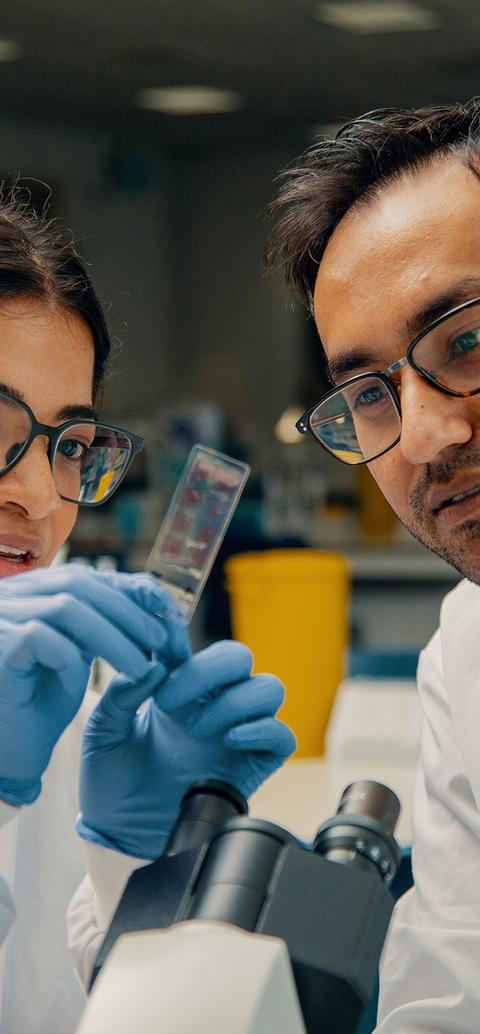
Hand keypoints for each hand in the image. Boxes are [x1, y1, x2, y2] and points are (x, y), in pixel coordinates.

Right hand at [0, 564, 189, 804]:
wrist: (11, 753)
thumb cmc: (45, 701)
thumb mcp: (81, 651)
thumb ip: (104, 620)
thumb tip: (151, 591)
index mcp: (28, 591)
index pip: (83, 576)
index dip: (126, 591)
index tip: (164, 614)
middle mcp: (8, 594)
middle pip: (76, 583)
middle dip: (126, 611)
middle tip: (161, 640)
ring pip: (66, 607)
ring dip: (114, 638)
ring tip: (143, 668)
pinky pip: (42, 637)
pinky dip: (72, 660)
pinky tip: (88, 685)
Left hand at [77, 640, 295, 858]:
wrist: (121, 832)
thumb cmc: (113, 779)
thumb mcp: (102, 732)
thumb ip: (120, 694)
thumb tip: (150, 666)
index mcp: (179, 686)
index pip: (192, 644)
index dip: (179, 636)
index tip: (158, 650)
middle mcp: (213, 702)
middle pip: (240, 656)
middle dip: (210, 668)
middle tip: (171, 701)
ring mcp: (238, 731)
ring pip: (269, 688)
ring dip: (236, 700)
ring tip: (200, 727)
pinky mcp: (255, 764)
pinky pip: (282, 736)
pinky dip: (262, 730)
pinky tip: (229, 741)